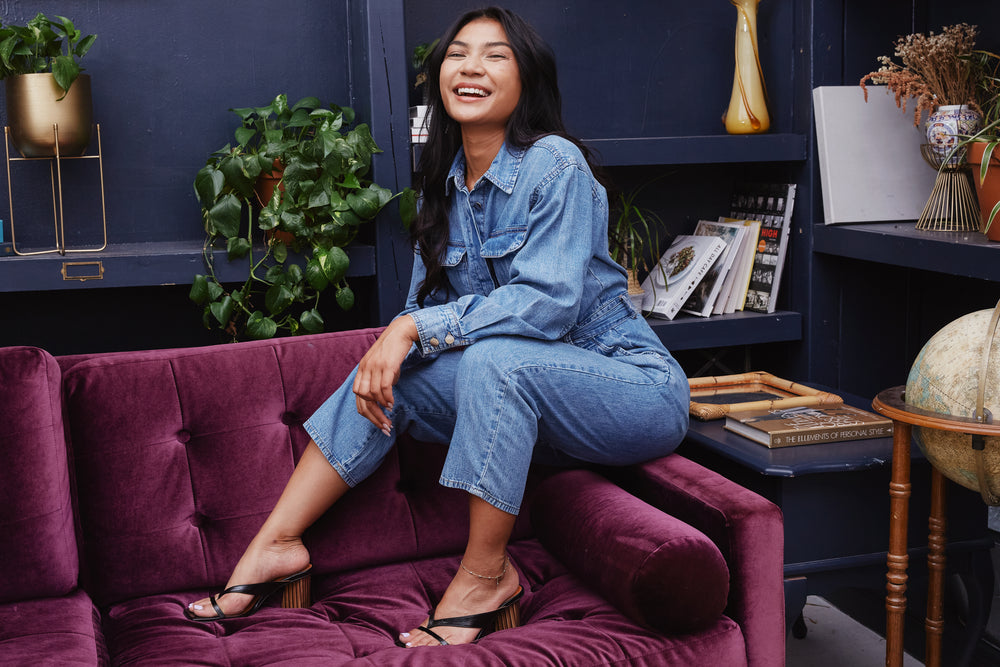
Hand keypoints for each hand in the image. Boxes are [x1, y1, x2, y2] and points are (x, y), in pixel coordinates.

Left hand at [353, 315, 418, 434]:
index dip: (366, 411)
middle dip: (374, 415)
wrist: (401, 331)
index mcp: (362, 369)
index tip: (377, 421)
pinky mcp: (387, 365)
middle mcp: (366, 368)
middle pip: (363, 398)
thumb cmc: (393, 349)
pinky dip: (387, 398)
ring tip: (390, 413)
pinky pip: (384, 387)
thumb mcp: (381, 364)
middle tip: (385, 425)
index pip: (357, 395)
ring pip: (373, 394)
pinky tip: (392, 404)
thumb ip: (379, 378)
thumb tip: (385, 396)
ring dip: (382, 407)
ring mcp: (375, 366)